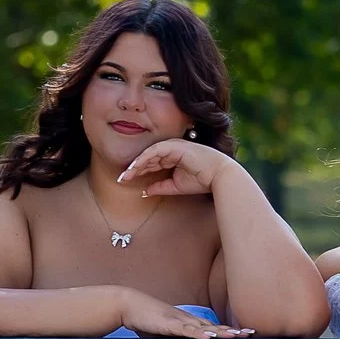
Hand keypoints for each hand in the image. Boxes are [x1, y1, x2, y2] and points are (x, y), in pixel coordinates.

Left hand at [117, 137, 233, 197]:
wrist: (219, 176)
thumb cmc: (202, 180)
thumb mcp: (176, 186)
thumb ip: (160, 187)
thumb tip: (144, 192)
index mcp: (172, 157)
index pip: (150, 163)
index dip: (137, 172)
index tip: (125, 181)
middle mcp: (171, 149)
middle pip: (147, 158)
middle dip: (133, 169)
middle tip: (120, 179)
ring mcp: (172, 146)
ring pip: (148, 154)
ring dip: (136, 164)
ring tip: (125, 175)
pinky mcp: (174, 146)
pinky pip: (154, 151)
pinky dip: (144, 159)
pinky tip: (135, 168)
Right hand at [118, 290, 251, 338]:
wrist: (129, 305)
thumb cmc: (148, 319)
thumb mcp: (168, 333)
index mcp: (190, 322)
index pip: (215, 328)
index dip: (231, 331)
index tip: (248, 334)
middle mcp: (189, 320)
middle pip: (215, 327)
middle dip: (234, 331)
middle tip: (252, 334)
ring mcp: (179, 320)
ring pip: (204, 327)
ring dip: (221, 332)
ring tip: (237, 336)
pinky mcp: (168, 323)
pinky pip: (185, 329)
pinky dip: (197, 333)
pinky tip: (209, 337)